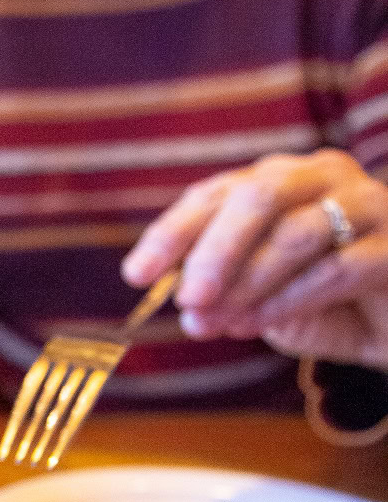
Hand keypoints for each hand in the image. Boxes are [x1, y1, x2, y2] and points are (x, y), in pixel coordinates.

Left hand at [121, 152, 387, 371]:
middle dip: (213, 250)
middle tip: (186, 298)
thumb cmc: (327, 301)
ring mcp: (365, 204)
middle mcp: (321, 177)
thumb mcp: (264, 294)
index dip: (173, 232)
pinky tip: (259, 324)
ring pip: (295, 232)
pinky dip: (290, 299)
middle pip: (259, 195)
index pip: (217, 193)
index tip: (136, 274)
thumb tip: (187, 306)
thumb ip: (228, 291)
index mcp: (280, 180)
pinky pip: (335, 267)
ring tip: (219, 322)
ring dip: (248, 282)